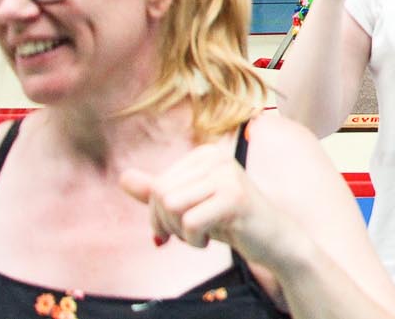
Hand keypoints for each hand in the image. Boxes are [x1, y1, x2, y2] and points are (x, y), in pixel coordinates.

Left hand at [120, 144, 289, 267]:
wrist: (272, 239)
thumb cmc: (230, 221)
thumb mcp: (191, 205)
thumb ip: (158, 192)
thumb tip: (123, 178)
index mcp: (205, 154)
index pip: (157, 185)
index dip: (158, 215)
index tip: (179, 227)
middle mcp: (216, 157)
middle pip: (161, 195)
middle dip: (168, 224)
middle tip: (190, 234)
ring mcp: (227, 175)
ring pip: (171, 207)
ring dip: (181, 232)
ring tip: (202, 234)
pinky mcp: (234, 197)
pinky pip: (190, 222)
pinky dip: (195, 241)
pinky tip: (212, 239)